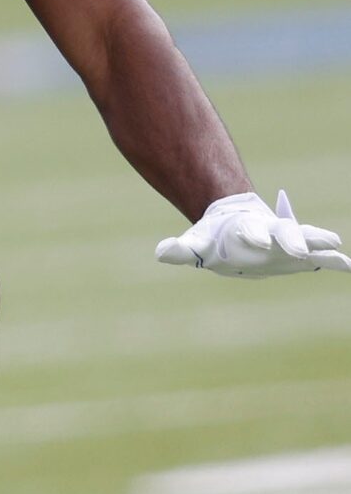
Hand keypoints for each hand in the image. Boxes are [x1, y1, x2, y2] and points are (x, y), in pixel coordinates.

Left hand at [155, 189, 350, 276]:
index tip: (255, 240)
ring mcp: (287, 242)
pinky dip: (334, 260)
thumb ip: (181, 249)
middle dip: (292, 238)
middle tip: (298, 247)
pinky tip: (348, 265)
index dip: (252, 235)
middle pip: (283, 232)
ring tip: (335, 247)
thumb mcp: (196, 243)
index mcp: (245, 230)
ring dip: (318, 242)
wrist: (235, 227)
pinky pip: (320, 257)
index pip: (249, 231)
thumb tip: (161, 253)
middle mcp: (270, 234)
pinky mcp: (300, 254)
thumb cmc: (216, 237)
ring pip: (306, 239)